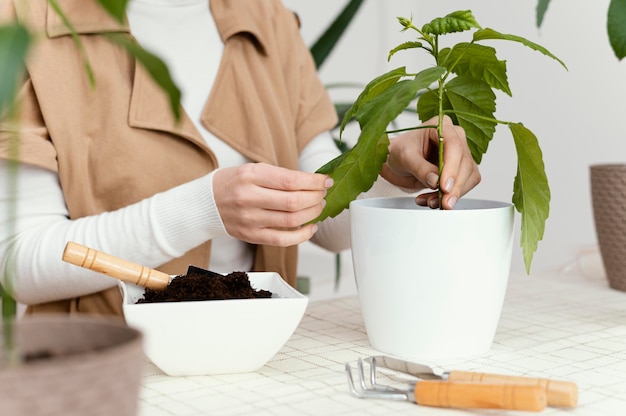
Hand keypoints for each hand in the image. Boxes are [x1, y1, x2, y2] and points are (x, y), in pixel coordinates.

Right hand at [212, 163, 332, 245]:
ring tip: (318, 207)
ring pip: (291, 220)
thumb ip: (280, 176)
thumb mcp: (253, 169)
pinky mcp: (251, 236)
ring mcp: (250, 219)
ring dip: (312, 214)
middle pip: (293, 202)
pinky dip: (302, 235)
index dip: (314, 182)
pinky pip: (283, 239)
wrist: (207, 203)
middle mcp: (249, 198)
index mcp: (250, 176)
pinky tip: (310, 227)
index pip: (290, 180)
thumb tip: (313, 182)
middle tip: (323, 194)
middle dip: (316, 198)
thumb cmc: (233, 183)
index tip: (326, 181)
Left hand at [380, 115, 480, 208]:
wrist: (395, 161)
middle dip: (454, 187)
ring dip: (452, 194)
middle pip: (465, 163)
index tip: (444, 186)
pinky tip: (432, 200)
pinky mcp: (460, 170)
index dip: (452, 168)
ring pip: (469, 177)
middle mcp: (455, 137)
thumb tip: (435, 181)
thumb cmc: (399, 152)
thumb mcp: (404, 157)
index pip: (454, 146)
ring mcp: (460, 154)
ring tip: (430, 202)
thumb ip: (420, 168)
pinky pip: (463, 186)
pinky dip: (449, 197)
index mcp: (441, 126)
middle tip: (442, 202)